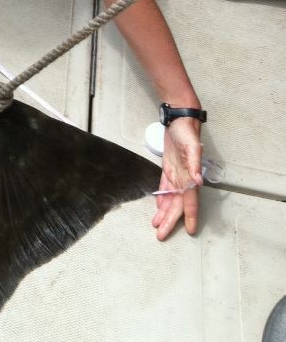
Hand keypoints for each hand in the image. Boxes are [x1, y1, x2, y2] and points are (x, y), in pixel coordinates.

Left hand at [151, 117, 203, 239]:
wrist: (180, 120)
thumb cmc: (187, 132)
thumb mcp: (191, 146)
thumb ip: (195, 163)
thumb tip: (198, 180)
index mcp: (189, 176)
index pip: (190, 201)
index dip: (190, 216)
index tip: (191, 231)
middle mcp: (184, 178)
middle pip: (177, 204)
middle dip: (170, 220)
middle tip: (161, 235)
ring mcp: (176, 174)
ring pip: (170, 199)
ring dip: (164, 212)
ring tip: (157, 225)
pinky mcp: (169, 168)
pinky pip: (165, 188)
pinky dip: (162, 198)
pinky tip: (158, 207)